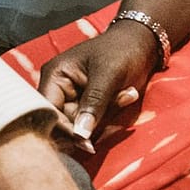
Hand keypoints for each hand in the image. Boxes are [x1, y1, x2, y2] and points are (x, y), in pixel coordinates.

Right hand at [35, 23, 159, 140]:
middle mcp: (58, 89)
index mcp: (55, 76)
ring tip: (126, 95)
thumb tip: (80, 135)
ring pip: (79, 127)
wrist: (141, 44)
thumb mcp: (109, 75)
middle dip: (89, 125)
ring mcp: (72, 99)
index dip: (64, 129)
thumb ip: (93, 104)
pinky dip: (109, 119)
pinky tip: (125, 97)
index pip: (48, 110)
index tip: (87, 144)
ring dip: (103, 120)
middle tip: (116, 109)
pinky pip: (92, 124)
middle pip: (61, 123)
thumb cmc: (122, 51)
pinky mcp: (86, 107)